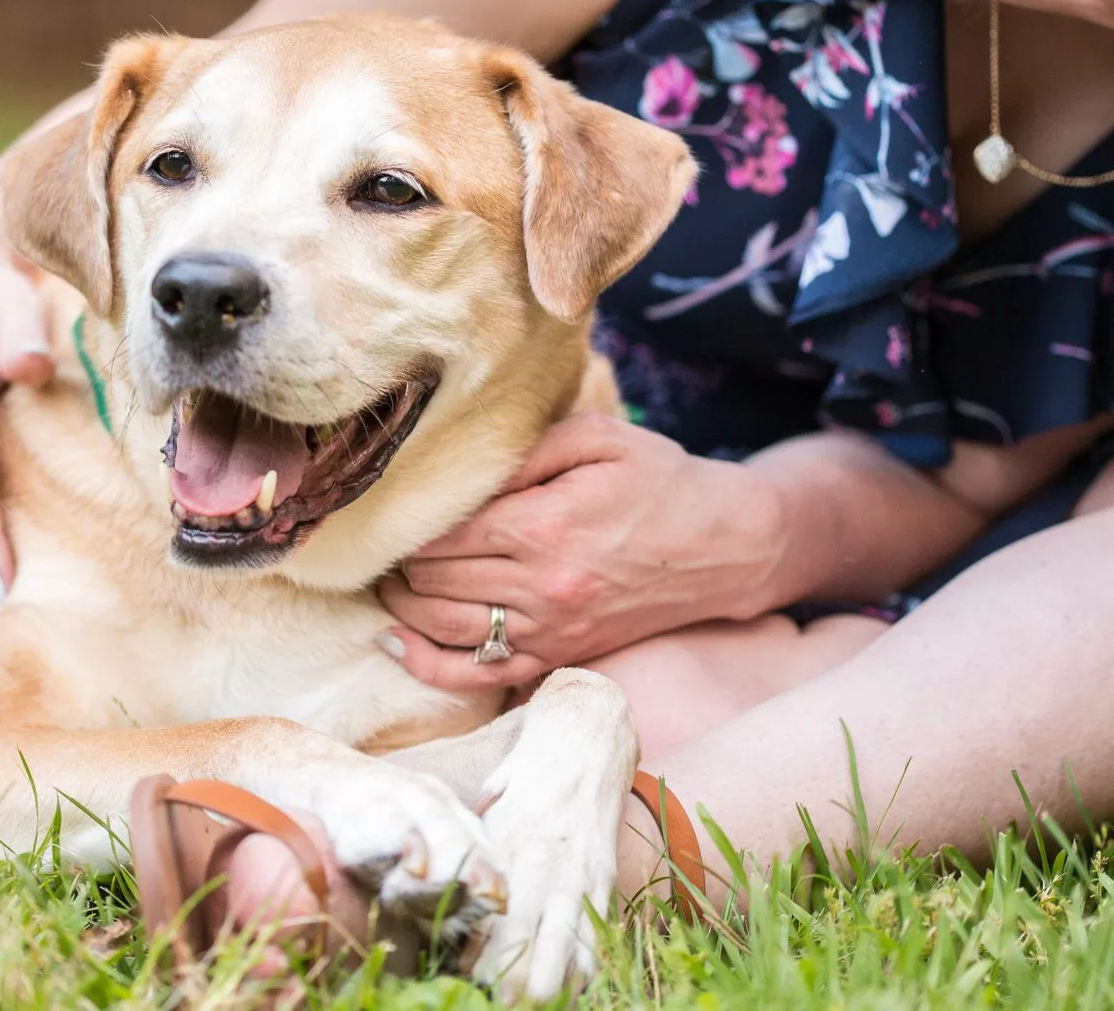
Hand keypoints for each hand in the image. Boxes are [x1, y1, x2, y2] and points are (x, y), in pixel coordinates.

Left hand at [378, 411, 786, 690]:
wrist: (726, 547)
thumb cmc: (659, 480)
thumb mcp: (596, 437)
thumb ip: (522, 448)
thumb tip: (455, 468)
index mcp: (546, 525)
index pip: (441, 532)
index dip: (407, 520)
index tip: (395, 504)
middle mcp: (543, 586)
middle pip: (433, 579)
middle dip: (400, 558)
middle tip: (387, 537)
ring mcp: (551, 630)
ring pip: (443, 626)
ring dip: (401, 603)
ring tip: (389, 577)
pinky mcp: (560, 657)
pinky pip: (479, 674)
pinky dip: (428, 663)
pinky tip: (398, 640)